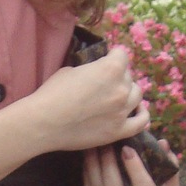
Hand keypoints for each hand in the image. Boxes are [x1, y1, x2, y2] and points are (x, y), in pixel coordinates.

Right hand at [27, 45, 149, 153]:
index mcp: (111, 68)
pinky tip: (136, 110)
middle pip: (129, 76)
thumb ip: (91, 69)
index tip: (105, 61)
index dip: (112, 57)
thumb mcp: (71, 70)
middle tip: (104, 84)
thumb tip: (96, 72)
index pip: (122, 55)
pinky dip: (142, 114)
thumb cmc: (53, 93)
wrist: (44, 123)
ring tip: (117, 96)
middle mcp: (122, 88)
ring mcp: (123, 110)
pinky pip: (141, 121)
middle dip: (118, 77)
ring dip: (128, 93)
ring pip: (137, 96)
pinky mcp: (119, 130)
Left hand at [83, 142, 176, 185]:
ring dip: (93, 168)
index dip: (135, 169)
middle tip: (104, 144)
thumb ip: (168, 163)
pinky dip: (87, 179)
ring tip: (93, 148)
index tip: (126, 148)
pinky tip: (87, 163)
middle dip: (108, 164)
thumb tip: (163, 144)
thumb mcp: (165, 183)